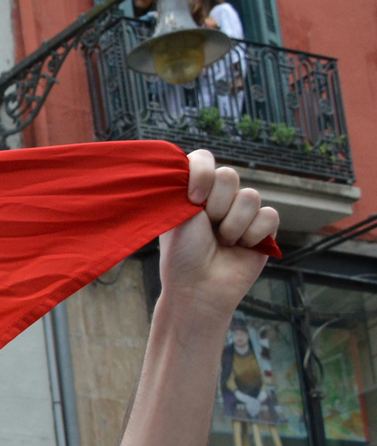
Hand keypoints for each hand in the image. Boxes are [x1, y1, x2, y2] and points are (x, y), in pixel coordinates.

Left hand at [158, 151, 278, 322]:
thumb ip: (187, 182)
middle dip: (216, 205)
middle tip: (207, 227)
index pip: (204, 158)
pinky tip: (241, 248)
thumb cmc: (182, 254)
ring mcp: (242, 213)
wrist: (198, 287)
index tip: (193, 199)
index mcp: (194, 192)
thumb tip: (195, 159)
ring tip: (223, 242)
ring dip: (233, 225)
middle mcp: (219, 198)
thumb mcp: (176, 214)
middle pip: (230, 175)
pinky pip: (269, 216)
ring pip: (250, 197)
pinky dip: (252, 234)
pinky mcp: (264, 228)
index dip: (202, 174)